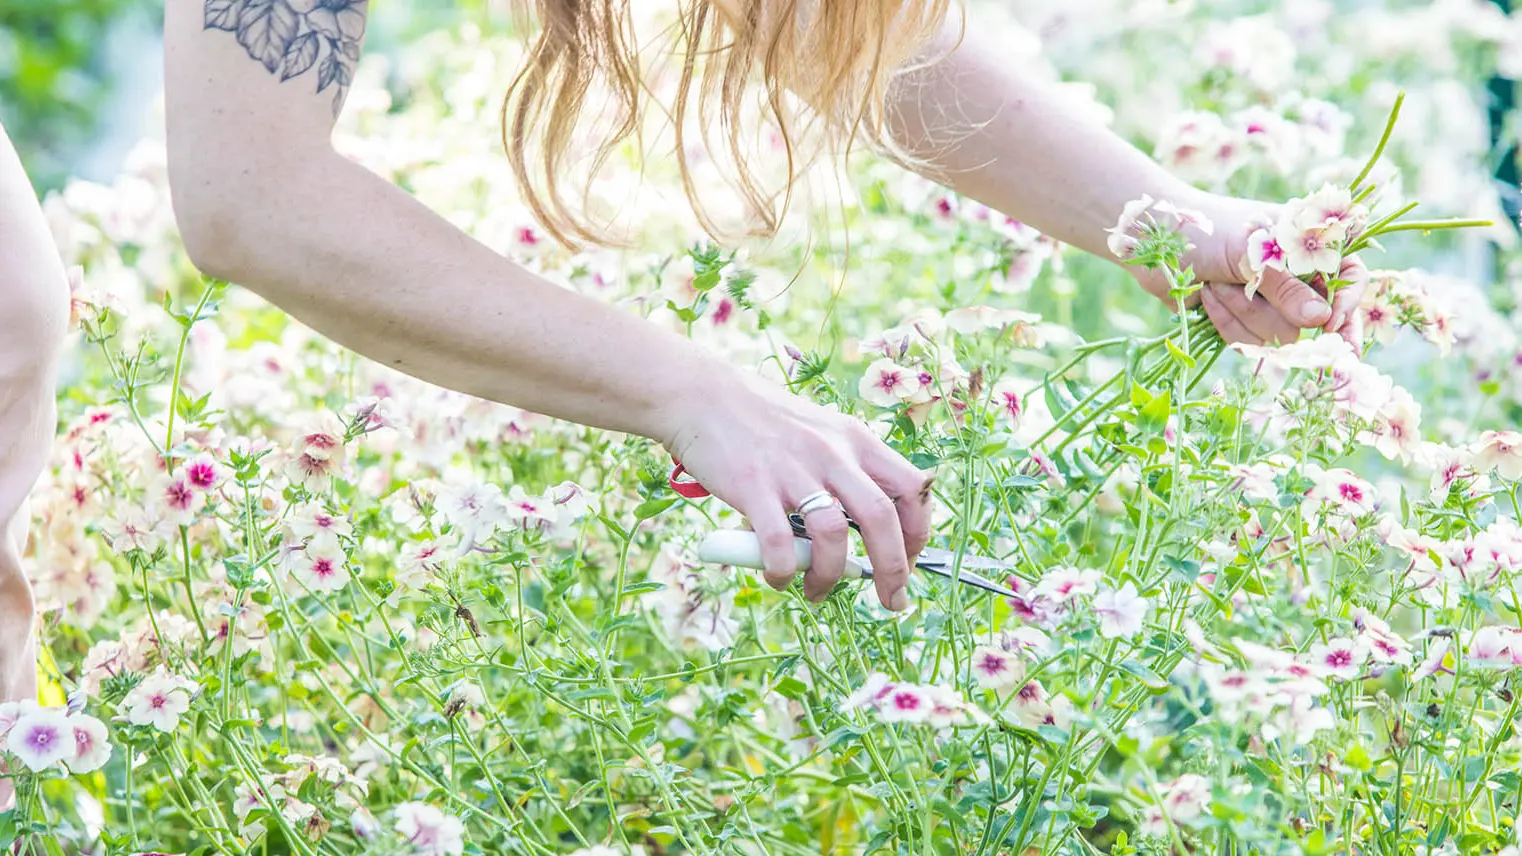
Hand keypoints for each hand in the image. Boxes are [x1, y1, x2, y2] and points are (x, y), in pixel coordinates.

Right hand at [662, 368, 932, 610]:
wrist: (701, 394)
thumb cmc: (763, 421)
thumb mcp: (821, 432)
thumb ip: (845, 472)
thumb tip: (867, 528)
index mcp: (855, 440)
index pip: (911, 489)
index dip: (919, 533)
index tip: (910, 562)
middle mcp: (832, 453)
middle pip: (882, 519)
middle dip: (893, 569)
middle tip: (891, 600)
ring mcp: (793, 469)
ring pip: (833, 535)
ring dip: (831, 575)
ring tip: (817, 592)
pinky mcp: (753, 486)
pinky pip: (779, 543)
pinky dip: (783, 571)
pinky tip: (778, 578)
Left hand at [1129, 193, 1367, 347]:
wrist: (1154, 241)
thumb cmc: (1207, 230)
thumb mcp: (1249, 252)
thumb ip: (1286, 286)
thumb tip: (1320, 321)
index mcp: (1308, 245)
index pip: (1352, 276)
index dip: (1346, 302)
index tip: (1329, 323)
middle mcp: (1295, 276)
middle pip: (1313, 319)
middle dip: (1271, 307)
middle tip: (1245, 287)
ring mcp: (1269, 302)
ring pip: (1278, 336)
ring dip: (1242, 312)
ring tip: (1218, 283)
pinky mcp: (1242, 322)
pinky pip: (1248, 341)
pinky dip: (1225, 322)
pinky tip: (1207, 297)